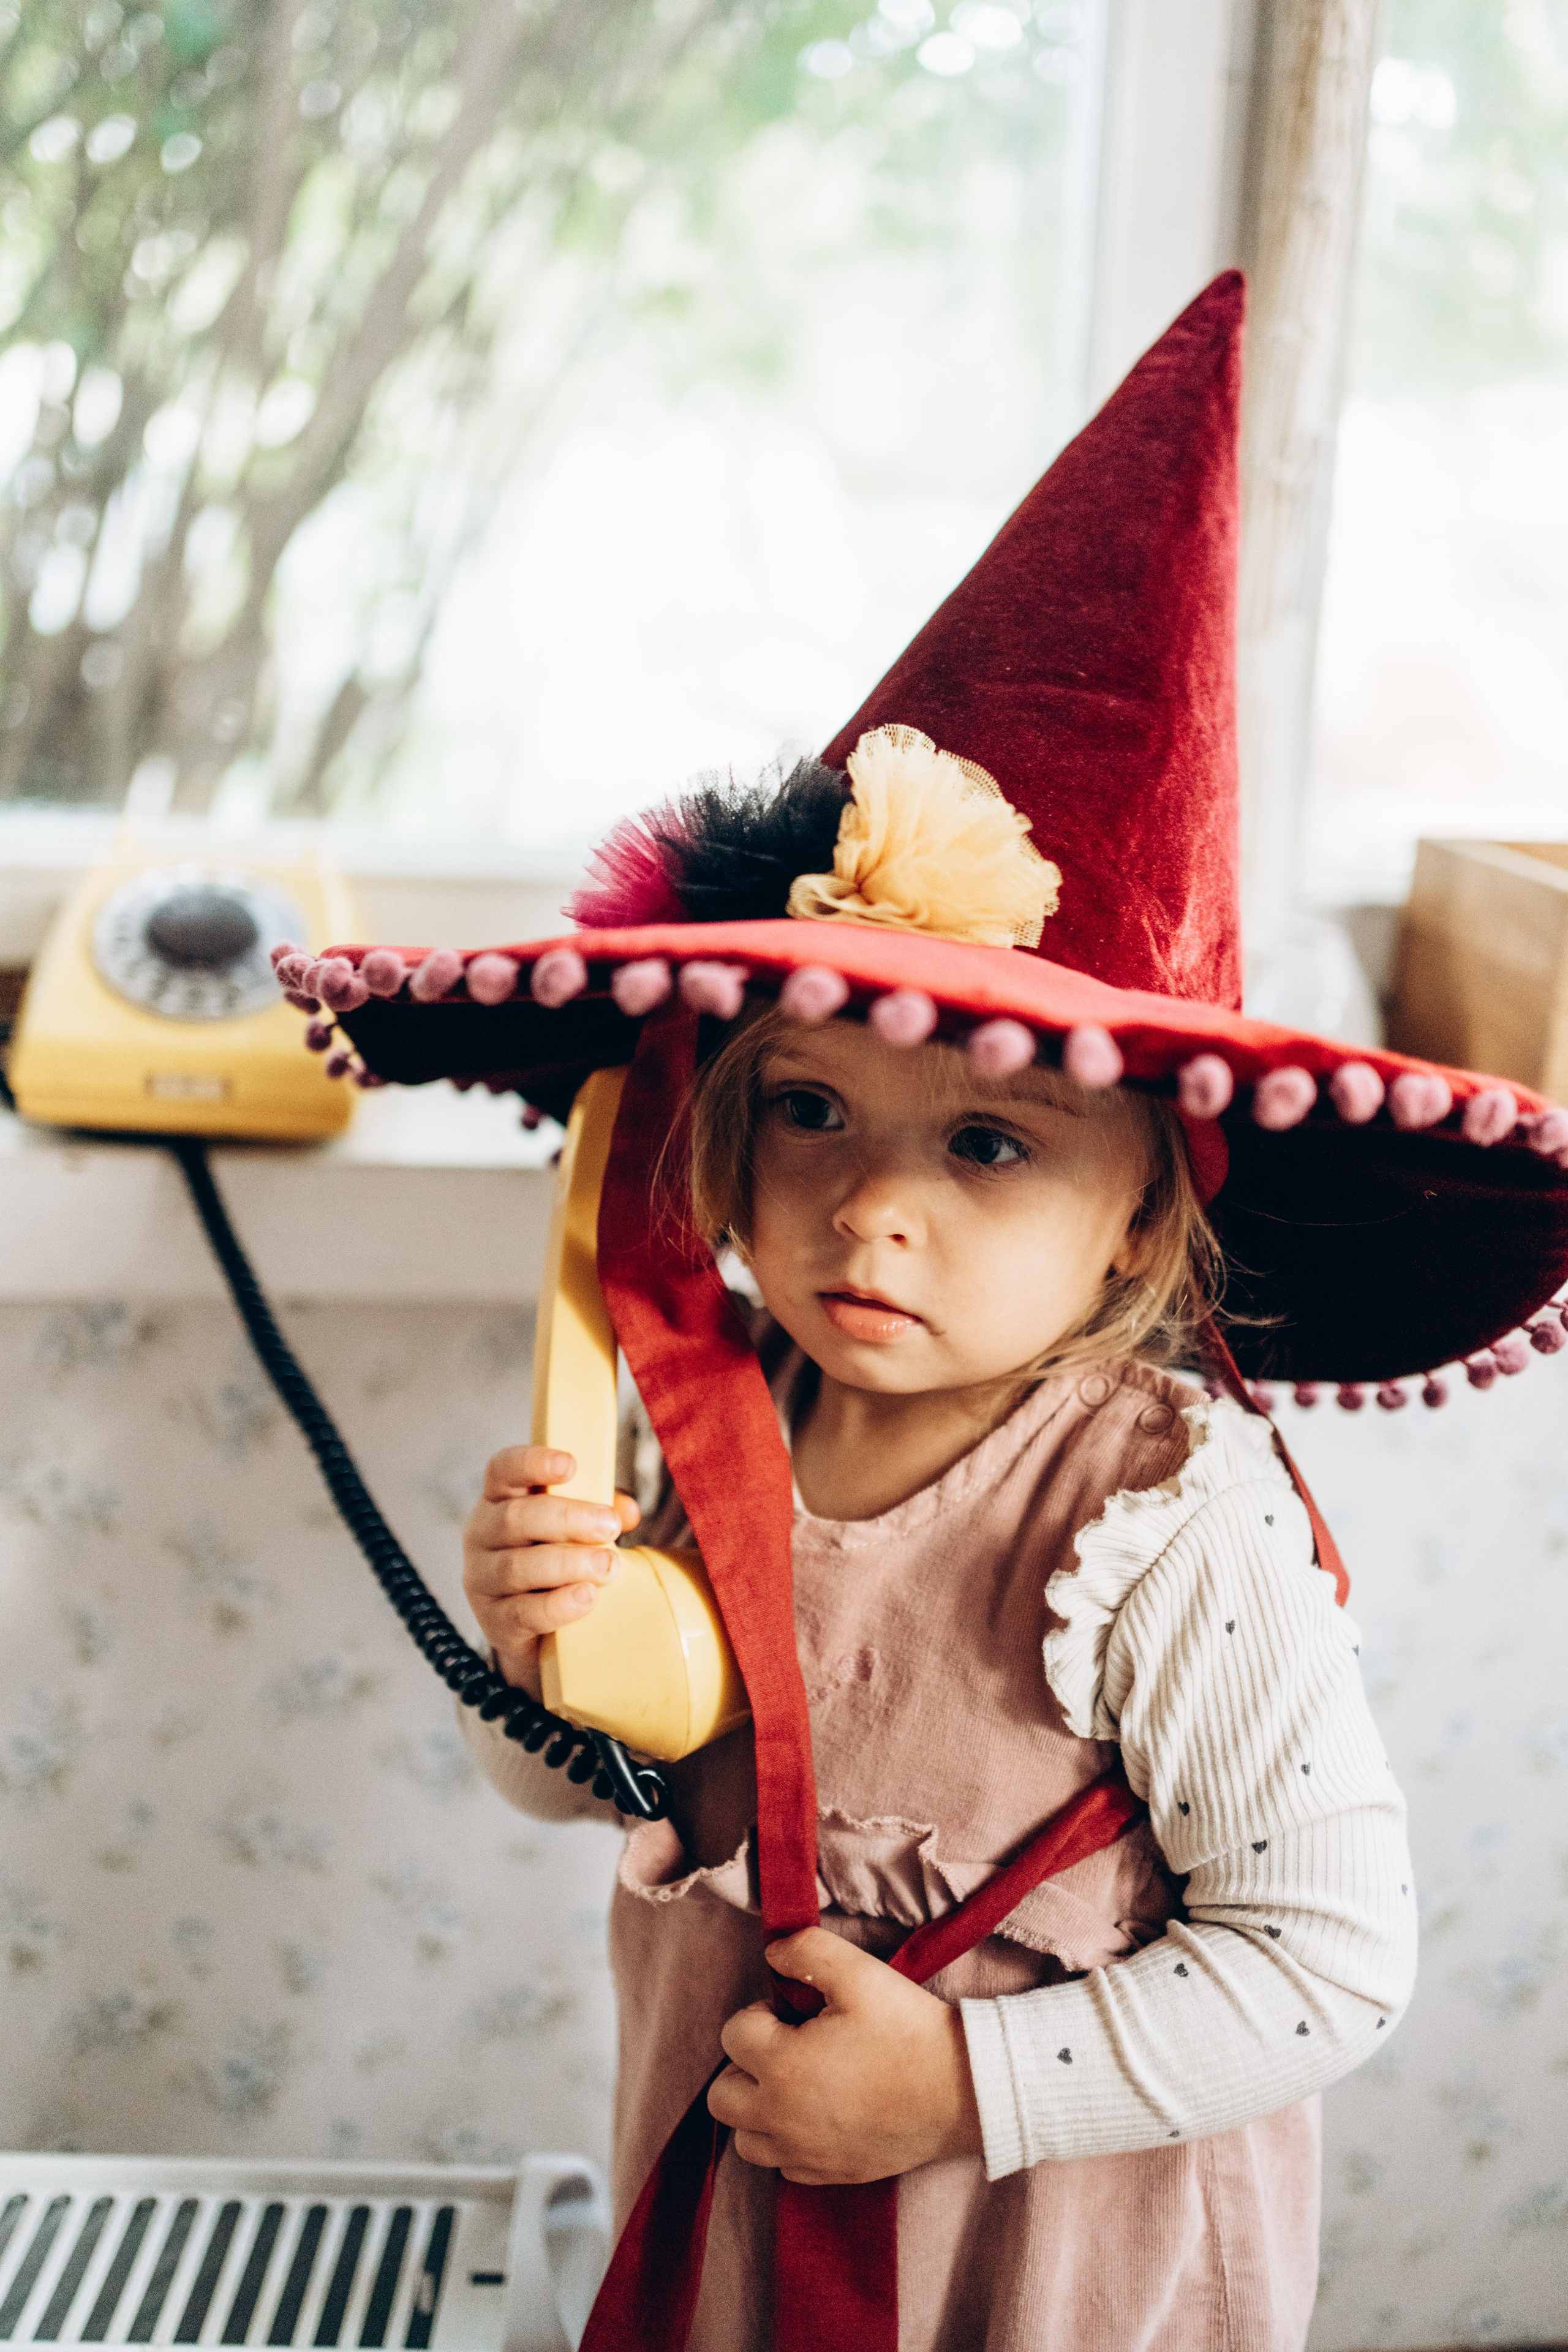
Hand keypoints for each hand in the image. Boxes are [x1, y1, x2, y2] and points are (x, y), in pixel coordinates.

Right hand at [462, 1445, 639, 1696]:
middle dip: (567, 1518)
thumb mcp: (574, 1529)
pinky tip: (587, 1597)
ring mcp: (481, 1581)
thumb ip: (599, 1512)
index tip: (571, 1465)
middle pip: (515, 1518)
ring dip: (568, 1563)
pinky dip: (559, 1605)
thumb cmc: (558, 1560)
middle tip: (609, 1525)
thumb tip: (627, 1509)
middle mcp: (481, 1535)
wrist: (538, 1630)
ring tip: (608, 1566)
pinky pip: (523, 1613)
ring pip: (517, 1567)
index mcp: (498, 1500)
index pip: (502, 1469)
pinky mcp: (494, 1623)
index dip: (533, 1463)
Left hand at [708, 1927, 982, 2183]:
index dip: (761, 2013)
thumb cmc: (908, 2030)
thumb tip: (772, 1954)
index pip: (732, 2035)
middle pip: (722, 2096)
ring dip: (758, 2109)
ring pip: (745, 2139)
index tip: (796, 2012)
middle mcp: (782, 2118)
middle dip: (745, 2065)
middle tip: (788, 2047)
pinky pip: (782, 2165)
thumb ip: (805, 1950)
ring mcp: (804, 2152)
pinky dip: (787, 2141)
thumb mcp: (858, 1972)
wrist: (962, 2091)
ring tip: (797, 2083)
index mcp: (782, 2066)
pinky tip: (819, 2114)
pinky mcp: (829, 2174)